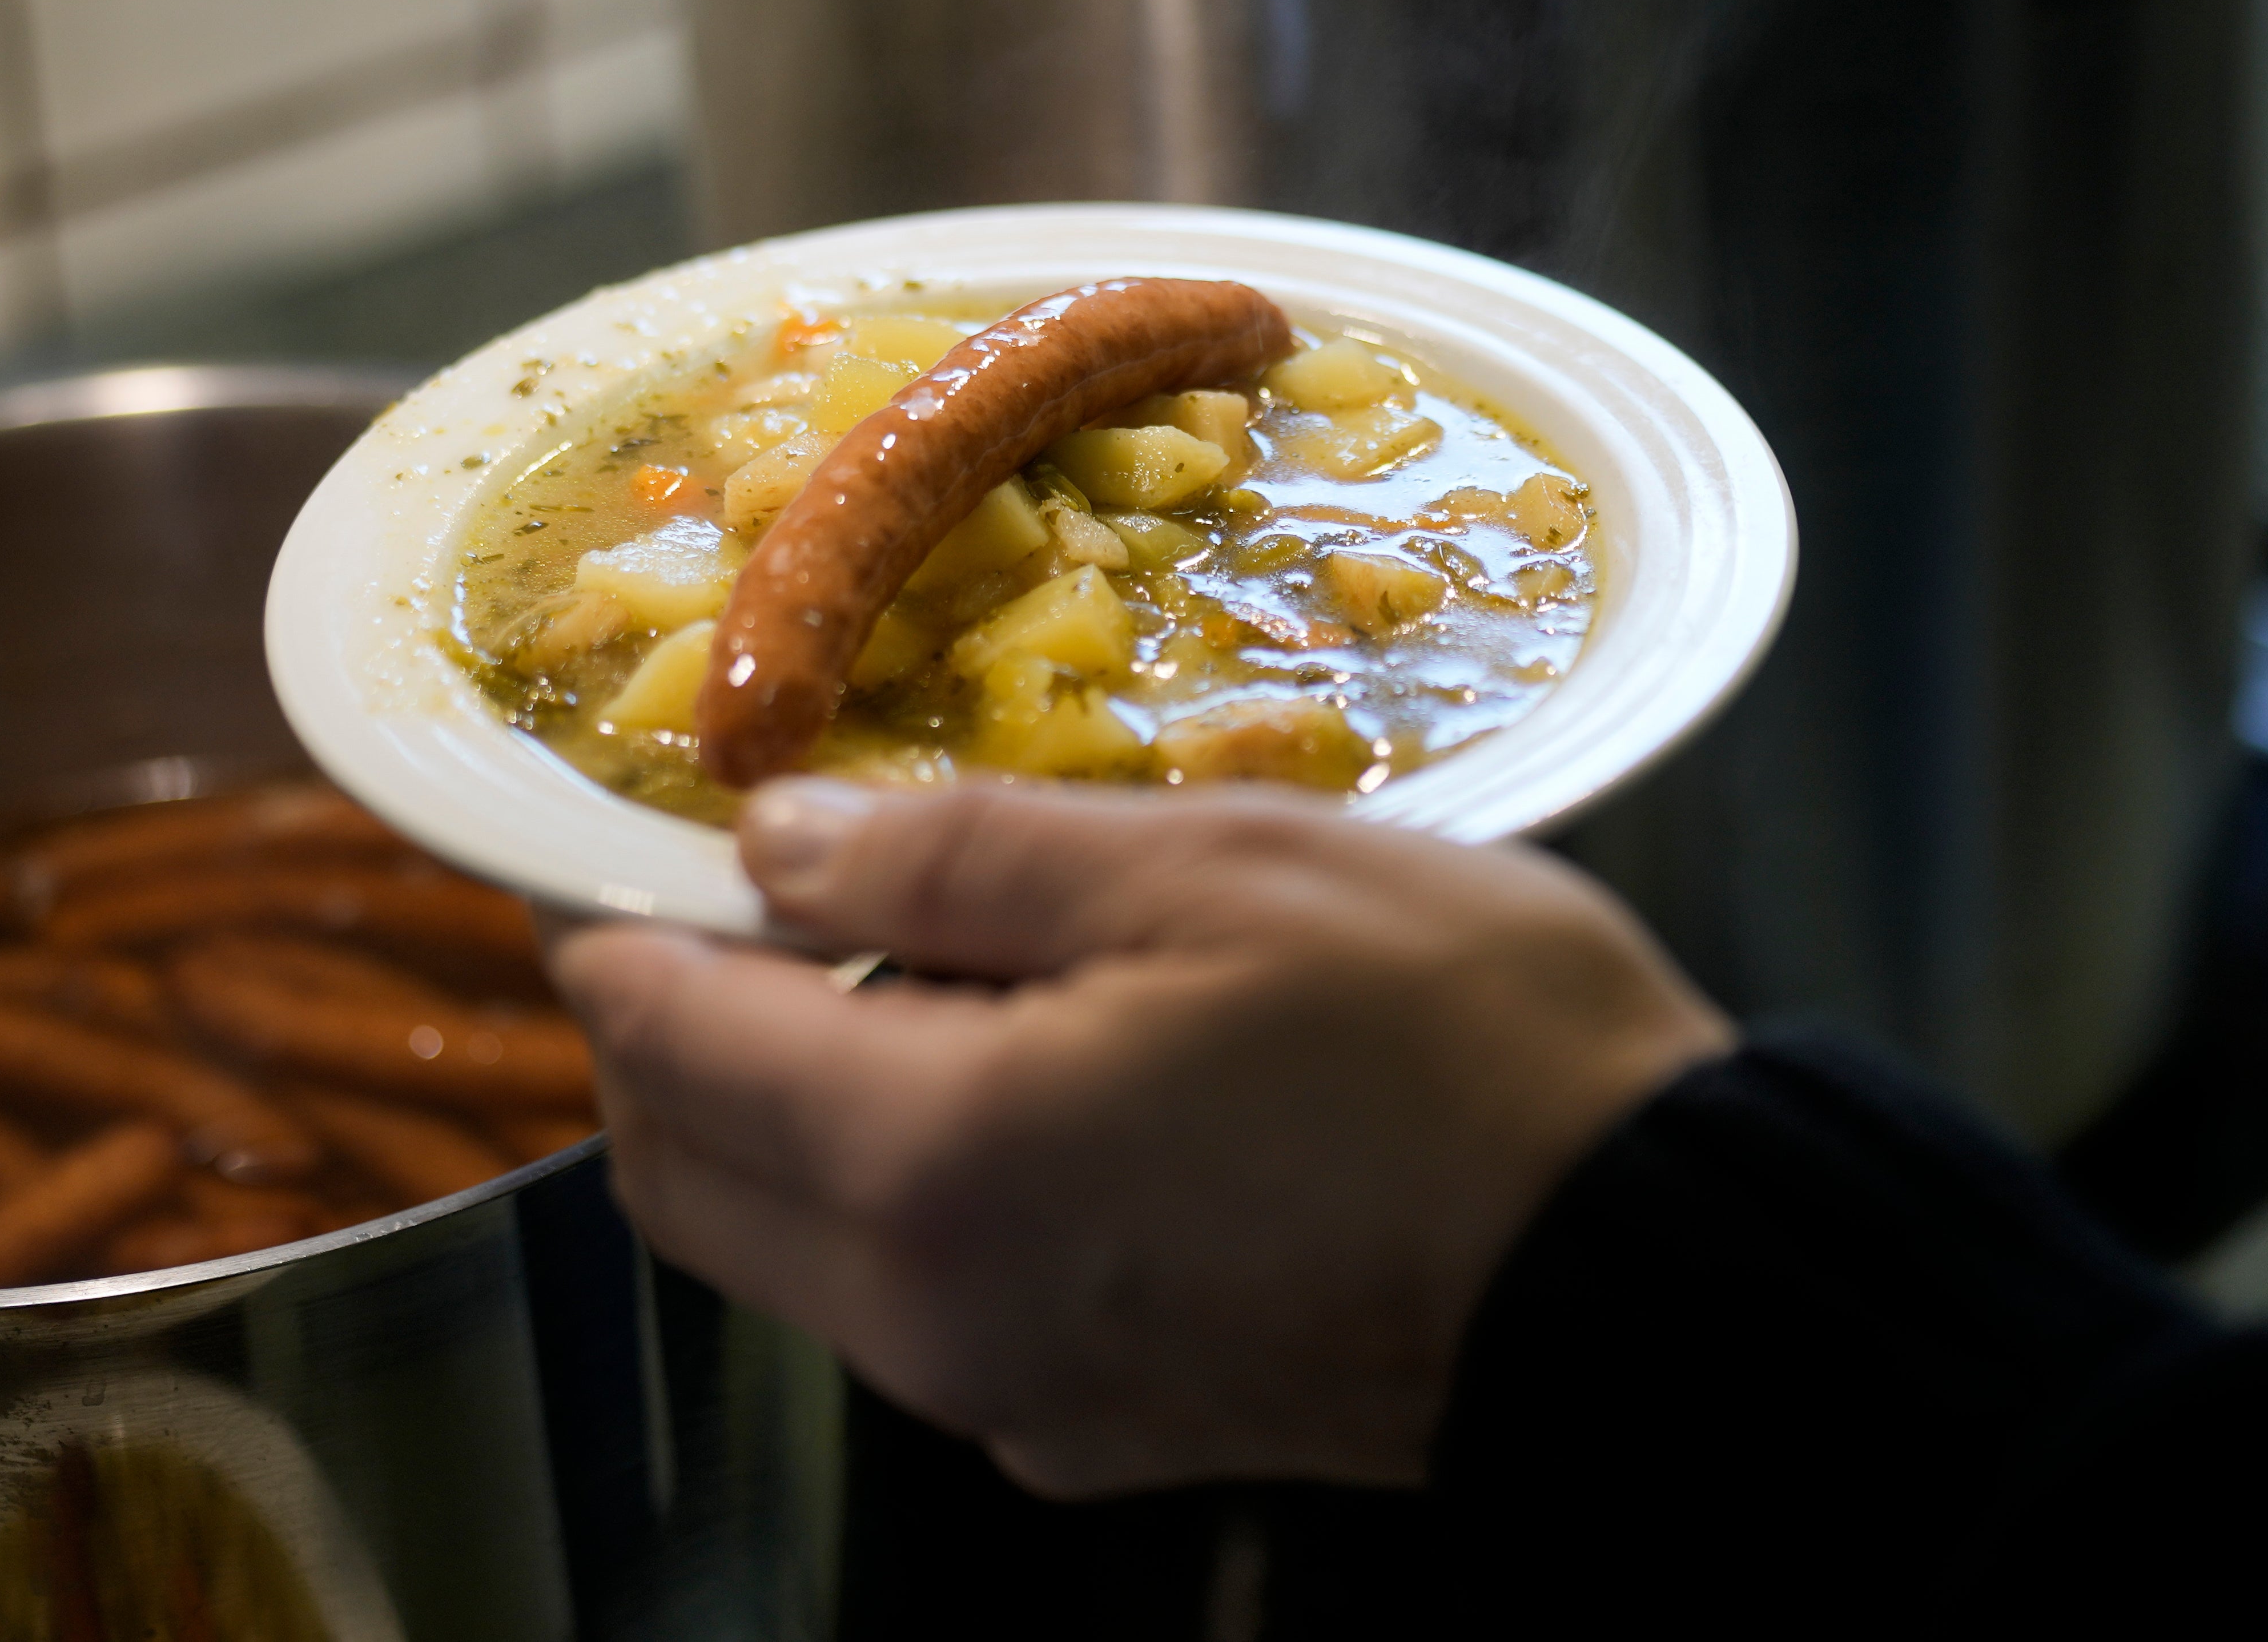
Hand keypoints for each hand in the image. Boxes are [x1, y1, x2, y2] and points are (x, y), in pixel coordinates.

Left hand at [545, 775, 1730, 1495]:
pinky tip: (1007, 1076)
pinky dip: (900, 1190)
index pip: (671, 1047)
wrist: (1654, 1266)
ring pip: (798, 1249)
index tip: (613, 858)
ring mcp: (1018, 1394)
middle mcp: (940, 1317)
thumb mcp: (1203, 865)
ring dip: (791, 1113)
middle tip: (734, 903)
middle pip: (695, 1178)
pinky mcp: (1101, 1425)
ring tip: (897, 964)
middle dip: (672, 1040)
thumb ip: (954, 856)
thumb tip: (779, 841)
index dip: (616, 935)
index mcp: (939, 1165)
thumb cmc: (1457, 1042)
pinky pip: (919, 1303)